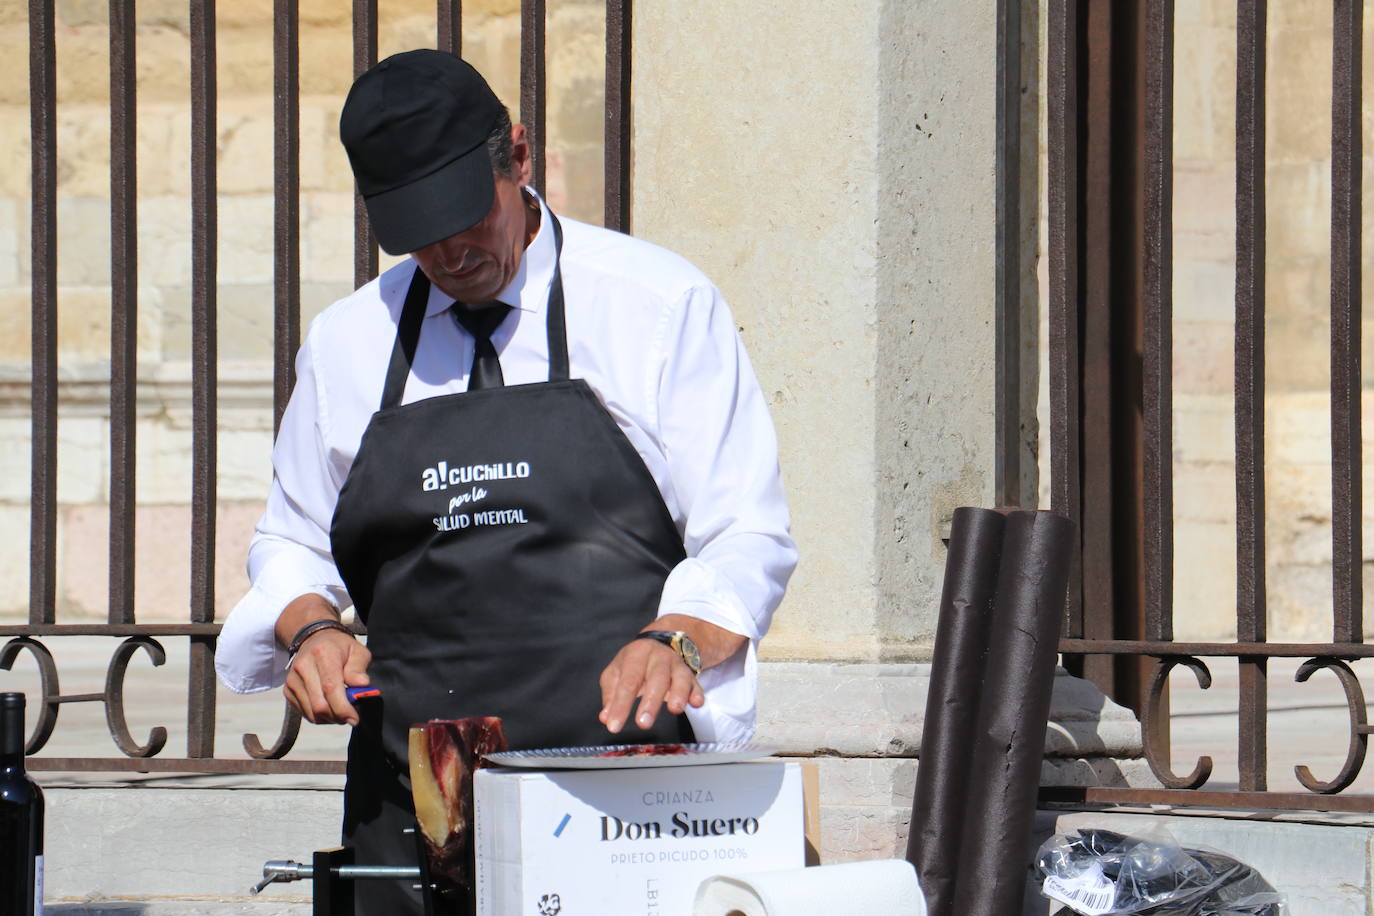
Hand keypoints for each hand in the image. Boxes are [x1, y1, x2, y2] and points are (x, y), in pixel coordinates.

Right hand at [275, 593, 371, 725]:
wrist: (314, 639)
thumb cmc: (340, 647)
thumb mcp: (357, 651)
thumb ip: (359, 669)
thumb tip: (361, 685)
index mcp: (322, 653)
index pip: (330, 687)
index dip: (343, 707)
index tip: (355, 718)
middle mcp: (303, 666)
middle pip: (319, 704)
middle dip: (338, 716)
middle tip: (351, 716)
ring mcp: (293, 679)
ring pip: (312, 712)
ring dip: (330, 719)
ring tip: (341, 711)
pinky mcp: (288, 690)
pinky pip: (305, 713)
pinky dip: (320, 717)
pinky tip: (330, 708)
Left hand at [597, 615, 746, 734]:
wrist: (664, 640)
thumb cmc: (637, 661)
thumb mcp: (617, 671)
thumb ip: (611, 694)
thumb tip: (606, 717)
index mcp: (636, 655)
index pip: (627, 682)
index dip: (620, 705)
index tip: (614, 725)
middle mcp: (658, 658)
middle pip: (655, 678)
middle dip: (650, 702)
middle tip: (643, 723)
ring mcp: (676, 664)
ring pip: (679, 677)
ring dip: (678, 693)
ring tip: (675, 709)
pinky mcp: (690, 673)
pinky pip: (695, 682)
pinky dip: (697, 692)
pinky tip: (696, 702)